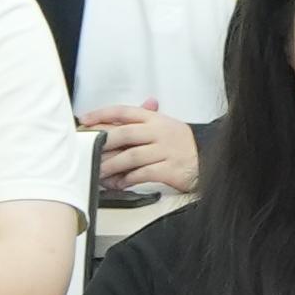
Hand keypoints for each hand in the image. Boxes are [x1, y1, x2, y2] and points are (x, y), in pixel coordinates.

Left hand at [85, 106, 200, 201]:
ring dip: (111, 165)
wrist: (209, 160)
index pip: (124, 111)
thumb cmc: (182, 145)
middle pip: (124, 133)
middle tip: (87, 151)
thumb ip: (141, 121)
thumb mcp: (165, 126)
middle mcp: (160, 132)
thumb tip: (114, 117)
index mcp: (155, 120)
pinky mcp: (170, 169)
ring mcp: (166, 150)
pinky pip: (143, 174)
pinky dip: (128, 179)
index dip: (102, 114)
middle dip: (102, 143)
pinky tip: (120, 183)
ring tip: (99, 172)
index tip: (84, 121)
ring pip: (131, 156)